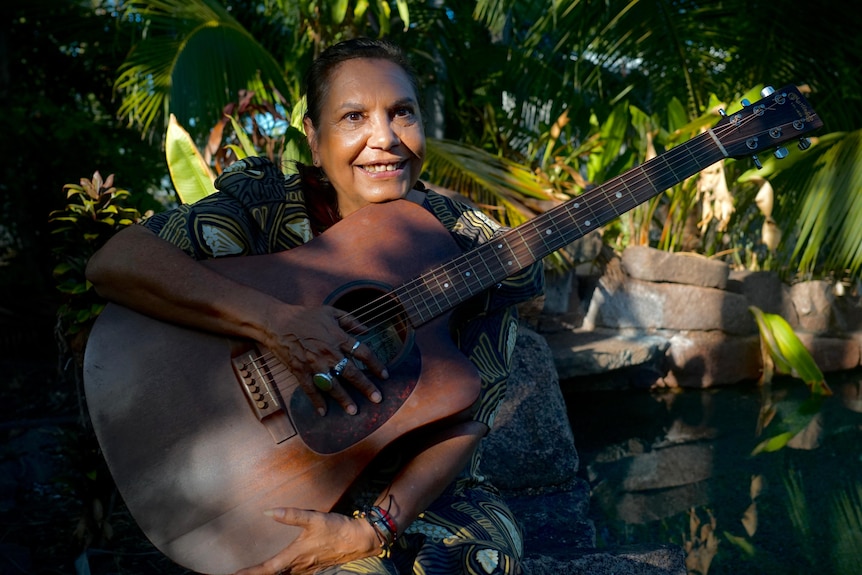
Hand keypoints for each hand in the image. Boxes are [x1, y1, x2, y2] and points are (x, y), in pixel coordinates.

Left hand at [234, 507, 379, 574]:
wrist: (359, 540)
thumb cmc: (336, 529)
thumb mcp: (314, 519)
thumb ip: (291, 515)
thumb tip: (268, 512)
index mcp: (295, 556)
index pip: (268, 569)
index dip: (251, 572)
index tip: (235, 574)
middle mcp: (299, 566)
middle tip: (241, 573)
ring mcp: (307, 568)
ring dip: (270, 574)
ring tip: (256, 572)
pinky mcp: (314, 565)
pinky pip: (292, 573)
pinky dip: (282, 573)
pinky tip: (281, 568)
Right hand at [262, 304, 388, 414]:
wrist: (277, 322)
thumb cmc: (305, 316)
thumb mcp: (331, 311)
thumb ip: (351, 320)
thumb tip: (367, 329)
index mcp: (338, 337)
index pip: (363, 353)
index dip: (376, 365)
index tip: (385, 375)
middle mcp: (328, 352)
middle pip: (352, 373)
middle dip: (366, 387)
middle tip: (377, 399)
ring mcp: (314, 363)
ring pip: (332, 385)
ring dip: (343, 399)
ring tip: (353, 411)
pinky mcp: (299, 371)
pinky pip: (310, 389)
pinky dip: (316, 401)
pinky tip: (323, 412)